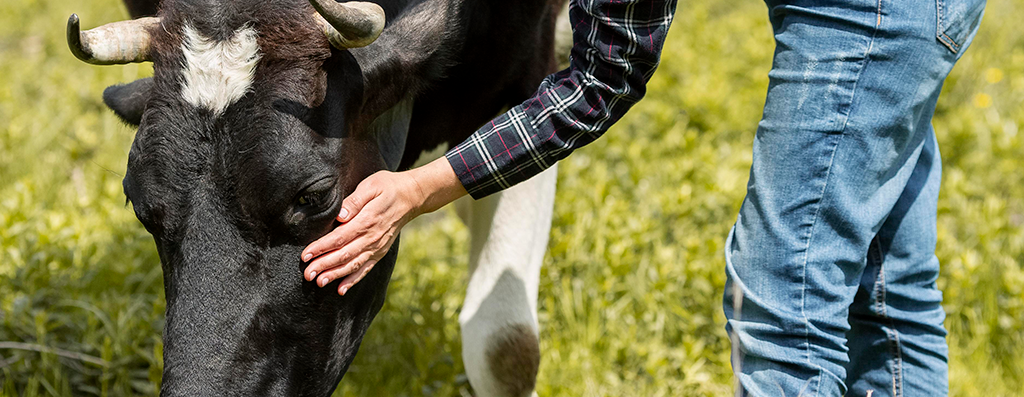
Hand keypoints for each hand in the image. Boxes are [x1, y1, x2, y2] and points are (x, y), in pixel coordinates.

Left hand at [301, 157, 466, 294]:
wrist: (412, 197)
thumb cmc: (388, 186)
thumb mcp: (371, 185)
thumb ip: (354, 201)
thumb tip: (340, 216)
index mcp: (367, 220)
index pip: (340, 237)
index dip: (321, 247)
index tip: (306, 255)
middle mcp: (373, 237)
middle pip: (344, 254)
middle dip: (324, 265)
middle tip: (307, 274)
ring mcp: (377, 247)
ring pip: (353, 264)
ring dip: (335, 275)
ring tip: (319, 282)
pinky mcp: (380, 251)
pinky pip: (366, 269)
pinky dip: (353, 280)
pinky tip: (340, 290)